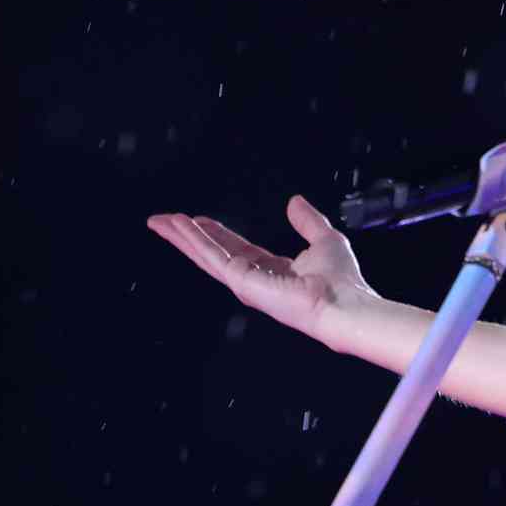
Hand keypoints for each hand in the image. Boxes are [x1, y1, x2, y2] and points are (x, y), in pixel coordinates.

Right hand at [146, 194, 379, 342]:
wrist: (344, 304)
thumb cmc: (341, 281)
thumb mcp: (324, 239)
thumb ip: (308, 221)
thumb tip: (294, 202)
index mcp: (272, 270)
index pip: (235, 249)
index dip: (215, 233)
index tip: (198, 219)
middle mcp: (255, 278)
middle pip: (212, 253)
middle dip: (187, 237)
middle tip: (163, 221)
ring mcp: (245, 282)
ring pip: (205, 256)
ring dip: (182, 237)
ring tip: (161, 222)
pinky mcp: (241, 281)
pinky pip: (212, 256)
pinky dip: (194, 239)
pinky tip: (180, 226)